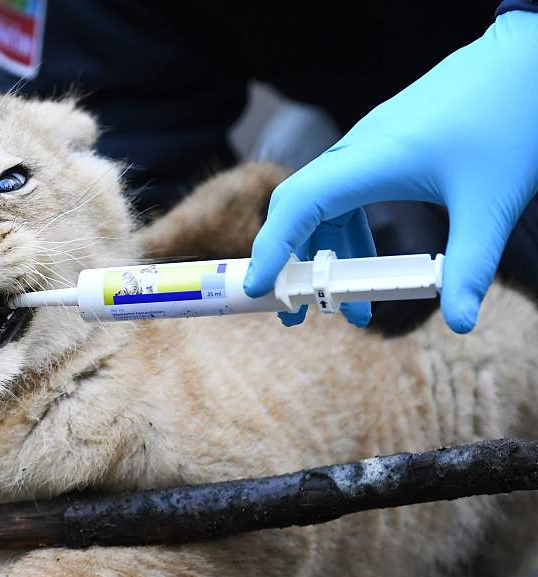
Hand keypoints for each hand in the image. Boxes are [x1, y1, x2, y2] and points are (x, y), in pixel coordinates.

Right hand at [244, 11, 537, 332]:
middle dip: (291, 264)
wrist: (526, 59)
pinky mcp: (380, 145)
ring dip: (327, 257)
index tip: (258, 288)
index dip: (271, 247)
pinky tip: (370, 266)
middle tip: (297, 316)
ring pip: (323, 205)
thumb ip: (471, 266)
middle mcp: (356, 149)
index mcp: (372, 159)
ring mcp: (365, 144)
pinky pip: (344, 195)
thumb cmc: (510, 119)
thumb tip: (462, 324)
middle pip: (299, 208)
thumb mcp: (492, 204)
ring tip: (353, 308)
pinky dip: (346, 235)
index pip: (300, 203)